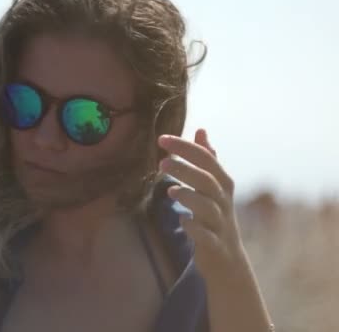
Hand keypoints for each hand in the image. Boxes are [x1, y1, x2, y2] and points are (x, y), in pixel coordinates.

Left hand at [157, 128, 247, 281]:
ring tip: (170, 190)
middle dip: (186, 169)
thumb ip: (208, 158)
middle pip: (207, 181)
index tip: (161, 138)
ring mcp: (220, 224)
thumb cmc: (216, 215)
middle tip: (162, 161)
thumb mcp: (215, 186)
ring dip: (189, 196)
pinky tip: (182, 220)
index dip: (185, 147)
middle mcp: (223, 201)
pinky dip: (194, 228)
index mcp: (223, 184)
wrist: (228, 259)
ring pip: (208, 207)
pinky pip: (206, 236)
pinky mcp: (214, 244)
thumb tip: (201, 130)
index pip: (206, 159)